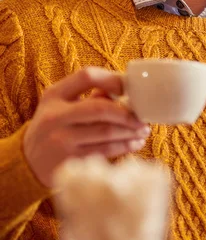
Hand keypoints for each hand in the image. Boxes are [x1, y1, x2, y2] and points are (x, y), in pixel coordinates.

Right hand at [23, 67, 149, 187]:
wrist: (28, 162)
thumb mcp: (62, 106)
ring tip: (143, 130)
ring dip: (131, 131)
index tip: (129, 88)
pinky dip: (125, 146)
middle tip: (143, 118)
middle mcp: (55, 116)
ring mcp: (60, 140)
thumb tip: (127, 96)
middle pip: (101, 108)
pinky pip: (105, 151)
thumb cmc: (56, 128)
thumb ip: (89, 98)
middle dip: (128, 114)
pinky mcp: (69, 160)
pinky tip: (134, 143)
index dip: (113, 79)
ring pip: (106, 132)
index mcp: (54, 95)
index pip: (86, 76)